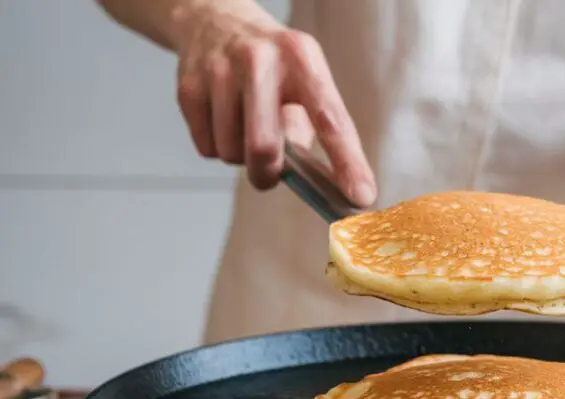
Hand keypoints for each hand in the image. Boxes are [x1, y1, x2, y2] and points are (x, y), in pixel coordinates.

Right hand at [174, 5, 376, 204]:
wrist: (214, 21)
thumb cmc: (273, 65)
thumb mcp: (304, 80)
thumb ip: (314, 128)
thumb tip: (320, 184)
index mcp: (302, 57)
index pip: (330, 118)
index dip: (348, 162)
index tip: (362, 197)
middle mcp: (260, 59)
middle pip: (264, 146)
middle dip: (267, 173)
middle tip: (270, 175)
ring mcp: (219, 70)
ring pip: (231, 152)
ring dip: (242, 158)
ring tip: (246, 128)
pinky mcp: (189, 86)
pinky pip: (207, 148)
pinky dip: (219, 147)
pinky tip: (224, 120)